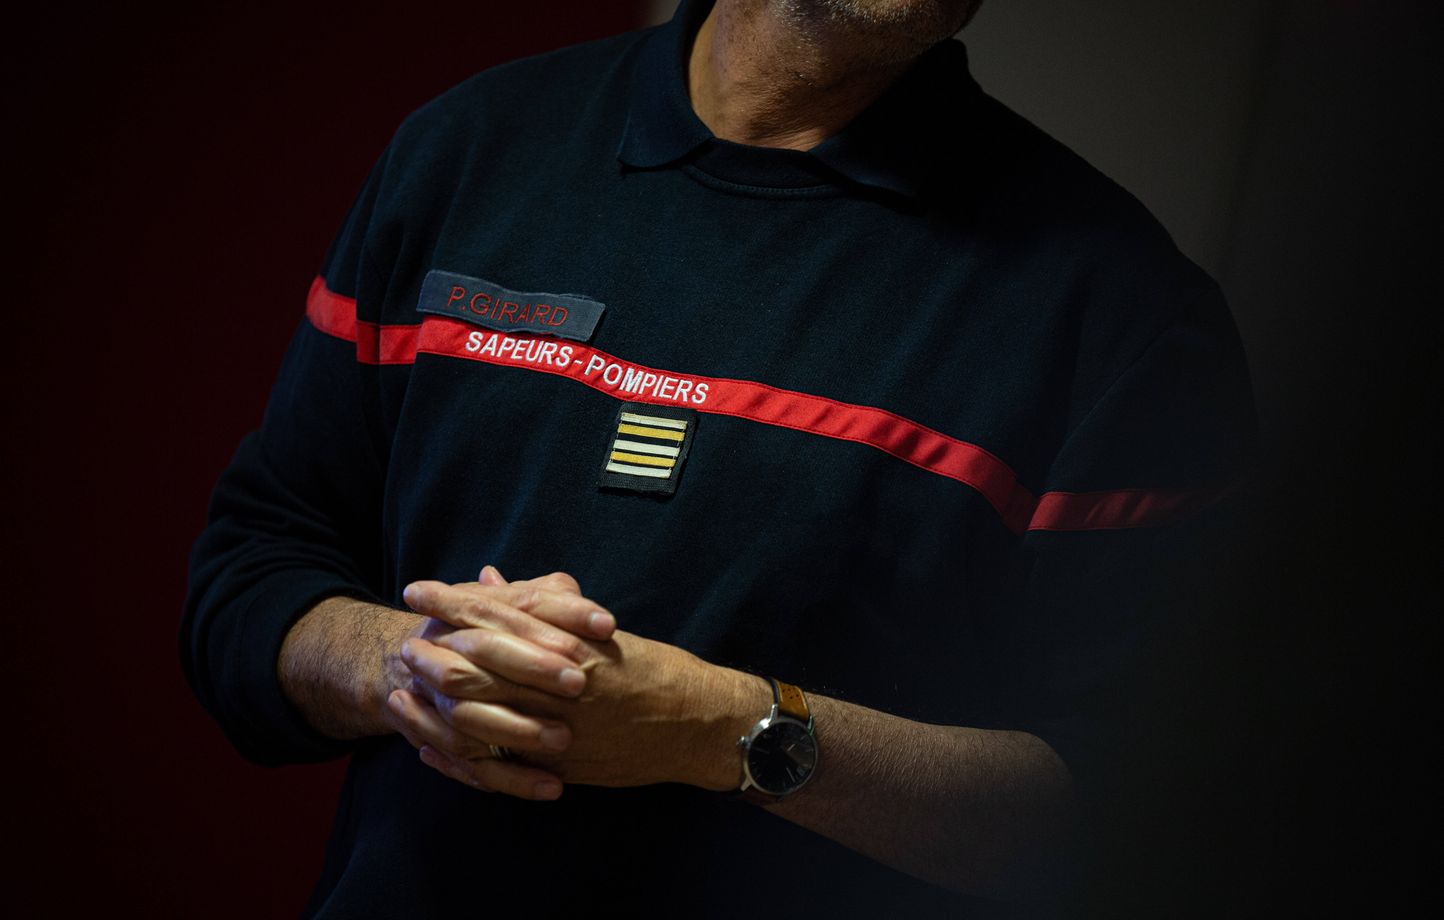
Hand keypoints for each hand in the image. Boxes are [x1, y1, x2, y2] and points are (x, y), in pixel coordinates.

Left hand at [402, 570, 766, 792]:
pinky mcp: (559, 766)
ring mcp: (557, 728)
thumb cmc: (650, 668)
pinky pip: (496, 764)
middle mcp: (559, 684)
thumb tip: (491, 578)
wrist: (695, 723)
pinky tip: (427, 745)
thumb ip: (543, 603)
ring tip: (404, 687)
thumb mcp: (598, 627)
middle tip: (403, 639)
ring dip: (436, 703)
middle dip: (433, 652)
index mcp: (568, 642)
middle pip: (476, 666)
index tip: (417, 590)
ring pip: (479, 716)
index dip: (450, 603)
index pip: (495, 615)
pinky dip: (458, 756)